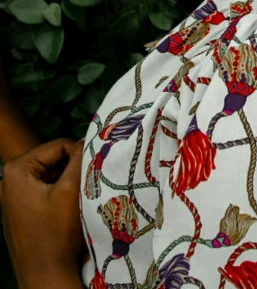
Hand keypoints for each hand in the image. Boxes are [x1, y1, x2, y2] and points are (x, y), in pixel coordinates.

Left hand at [0, 138, 86, 288]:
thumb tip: (89, 138)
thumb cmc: (57, 234)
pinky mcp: (18, 212)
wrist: (46, 277)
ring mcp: (11, 197)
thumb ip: (80, 158)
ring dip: (66, 185)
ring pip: (50, 176)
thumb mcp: (72, 190)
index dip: (79, 157)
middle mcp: (8, 180)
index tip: (90, 174)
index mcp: (16, 170)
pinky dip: (57, 197)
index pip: (59, 146)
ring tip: (75, 202)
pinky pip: (42, 192)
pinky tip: (65, 213)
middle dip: (71, 172)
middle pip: (52, 161)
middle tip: (83, 189)